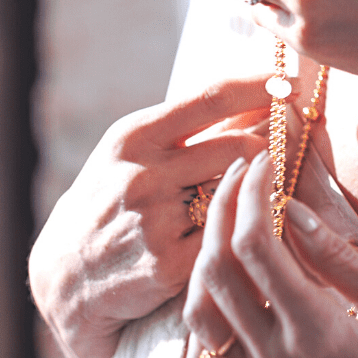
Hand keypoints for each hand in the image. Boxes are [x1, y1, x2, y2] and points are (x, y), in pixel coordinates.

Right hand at [30, 78, 270, 357]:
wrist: (65, 275)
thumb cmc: (113, 201)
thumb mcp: (131, 153)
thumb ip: (183, 129)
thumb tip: (258, 98)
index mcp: (134, 138)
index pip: (212, 97)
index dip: (260, 86)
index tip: (292, 82)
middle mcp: (141, 175)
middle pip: (240, 147)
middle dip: (271, 150)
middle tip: (286, 153)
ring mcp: (154, 221)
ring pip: (238, 193)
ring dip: (257, 192)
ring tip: (260, 194)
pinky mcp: (168, 266)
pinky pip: (227, 237)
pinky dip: (237, 232)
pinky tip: (235, 234)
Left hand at [183, 154, 357, 357]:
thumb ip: (341, 263)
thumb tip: (296, 211)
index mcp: (318, 332)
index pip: (258, 244)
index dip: (252, 192)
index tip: (262, 161)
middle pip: (218, 270)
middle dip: (221, 211)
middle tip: (240, 175)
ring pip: (200, 315)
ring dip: (206, 259)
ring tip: (230, 223)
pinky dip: (204, 318)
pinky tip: (226, 291)